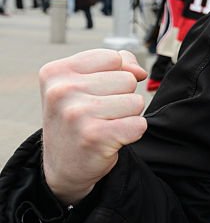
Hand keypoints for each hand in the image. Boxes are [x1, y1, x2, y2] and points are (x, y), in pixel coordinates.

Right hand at [40, 49, 148, 205]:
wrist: (64, 165)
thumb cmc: (79, 117)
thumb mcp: (85, 83)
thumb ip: (117, 65)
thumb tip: (139, 72)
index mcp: (56, 72)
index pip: (114, 58)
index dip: (115, 75)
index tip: (96, 93)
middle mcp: (62, 91)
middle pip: (127, 80)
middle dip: (122, 97)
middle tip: (100, 114)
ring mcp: (77, 114)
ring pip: (136, 101)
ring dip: (127, 116)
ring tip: (105, 125)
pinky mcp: (95, 137)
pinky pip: (139, 124)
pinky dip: (132, 133)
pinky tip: (111, 139)